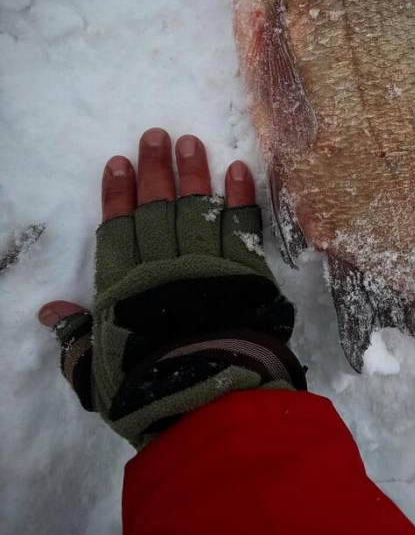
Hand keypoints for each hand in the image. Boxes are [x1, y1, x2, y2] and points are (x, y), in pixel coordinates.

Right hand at [39, 128, 303, 448]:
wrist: (207, 398)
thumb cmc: (146, 391)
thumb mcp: (97, 372)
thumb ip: (75, 339)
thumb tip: (49, 314)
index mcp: (125, 286)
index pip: (118, 228)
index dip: (117, 194)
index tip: (119, 163)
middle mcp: (164, 266)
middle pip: (157, 207)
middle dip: (155, 169)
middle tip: (156, 136)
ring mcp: (207, 264)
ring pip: (196, 207)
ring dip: (194, 172)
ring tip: (190, 142)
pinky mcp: (245, 272)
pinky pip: (242, 226)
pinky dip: (241, 198)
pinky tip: (239, 170)